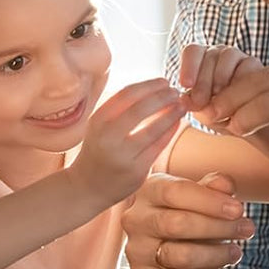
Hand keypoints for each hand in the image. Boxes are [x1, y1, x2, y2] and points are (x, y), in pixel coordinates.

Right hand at [68, 78, 184, 204]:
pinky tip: (177, 123)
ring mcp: (122, 155)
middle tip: (176, 92)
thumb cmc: (99, 149)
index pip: (127, 94)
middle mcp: (108, 136)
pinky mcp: (136, 171)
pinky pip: (158, 147)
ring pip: (153, 129)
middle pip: (141, 108)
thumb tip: (154, 88)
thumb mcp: (100, 125)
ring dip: (171, 114)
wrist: (87, 186)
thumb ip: (120, 108)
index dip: (149, 85)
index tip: (164, 81)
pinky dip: (170, 132)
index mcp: (98, 120)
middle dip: (163, 97)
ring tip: (181, 106)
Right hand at [122, 172, 255, 268]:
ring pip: (181, 256)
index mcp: (148, 191)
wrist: (159, 240)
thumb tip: (226, 187)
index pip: (175, 192)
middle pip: (177, 224)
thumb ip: (213, 186)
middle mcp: (136, 220)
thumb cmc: (183, 211)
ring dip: (216, 255)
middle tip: (245, 229)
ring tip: (234, 251)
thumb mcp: (198, 193)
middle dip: (218, 228)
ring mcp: (136, 251)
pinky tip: (215, 268)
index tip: (237, 210)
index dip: (210, 202)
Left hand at [177, 44, 261, 125]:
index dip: (188, 66)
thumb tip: (185, 99)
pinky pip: (247, 65)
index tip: (185, 85)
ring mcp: (237, 56)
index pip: (192, 52)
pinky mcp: (254, 64)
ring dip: (221, 78)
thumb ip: (192, 104)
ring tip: (218, 100)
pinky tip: (237, 97)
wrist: (244, 121)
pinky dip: (240, 82)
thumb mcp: (202, 111)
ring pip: (228, 55)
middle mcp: (218, 54)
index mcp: (201, 59)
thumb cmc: (217, 113)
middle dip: (203, 81)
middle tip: (200, 102)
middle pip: (209, 55)